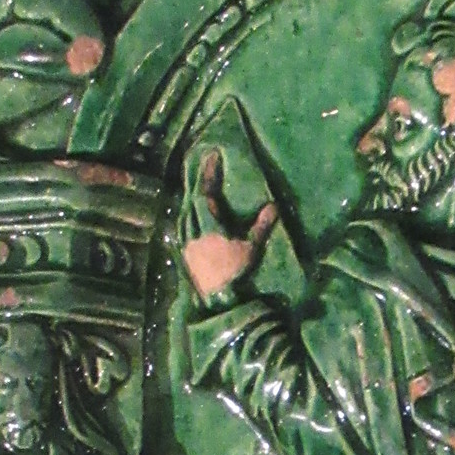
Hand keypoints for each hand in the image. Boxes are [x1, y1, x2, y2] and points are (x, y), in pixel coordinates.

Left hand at [181, 149, 276, 301]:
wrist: (219, 298)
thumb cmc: (235, 271)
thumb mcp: (251, 247)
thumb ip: (260, 226)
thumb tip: (272, 205)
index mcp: (209, 226)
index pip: (205, 193)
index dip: (208, 173)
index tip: (211, 156)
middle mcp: (193, 231)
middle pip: (191, 199)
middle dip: (198, 182)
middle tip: (204, 167)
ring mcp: (186, 242)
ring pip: (184, 212)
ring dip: (190, 198)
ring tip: (198, 188)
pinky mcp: (184, 252)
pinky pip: (182, 225)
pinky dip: (187, 214)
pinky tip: (190, 214)